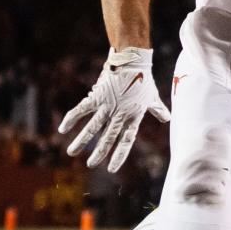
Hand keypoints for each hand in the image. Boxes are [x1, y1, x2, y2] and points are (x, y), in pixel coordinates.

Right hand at [58, 47, 169, 171]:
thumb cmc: (144, 79)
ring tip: (72, 153)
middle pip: (108, 138)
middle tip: (91, 165)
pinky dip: (72, 119)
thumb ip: (158, 110)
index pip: (126, 140)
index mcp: (134, 117)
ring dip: (81, 141)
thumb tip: (167, 118)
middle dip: (99, 153)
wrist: (132, 60)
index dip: (119, 155)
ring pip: (92, 127)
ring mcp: (107, 106)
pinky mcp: (97, 96)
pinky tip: (63, 129)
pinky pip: (82, 110)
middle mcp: (120, 114)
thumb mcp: (152, 97)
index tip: (112, 169)